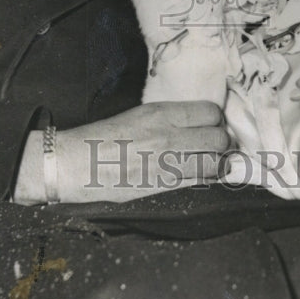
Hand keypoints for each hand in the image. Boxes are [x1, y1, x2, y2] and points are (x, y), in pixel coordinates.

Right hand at [13, 100, 228, 204]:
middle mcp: (168, 135)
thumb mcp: (139, 115)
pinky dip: (208, 180)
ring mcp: (167, 162)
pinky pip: (200, 182)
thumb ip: (169, 119)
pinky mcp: (163, 186)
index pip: (210, 112)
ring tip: (215, 164)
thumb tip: (196, 124)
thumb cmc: (104, 137)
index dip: (215, 119)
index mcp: (161, 113)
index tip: (211, 125)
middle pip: (219, 137)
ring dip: (219, 163)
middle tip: (217, 146)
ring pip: (215, 162)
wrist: (77, 162)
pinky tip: (203, 177)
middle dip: (222, 142)